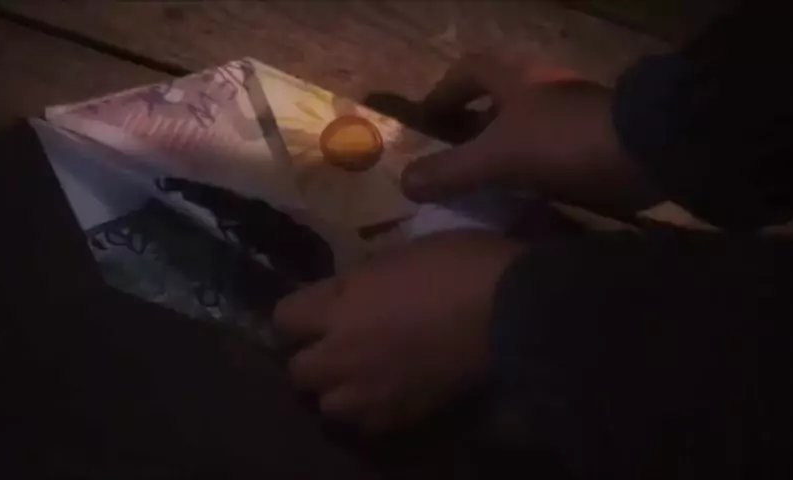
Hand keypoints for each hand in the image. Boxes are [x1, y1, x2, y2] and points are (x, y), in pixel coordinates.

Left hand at [274, 231, 520, 431]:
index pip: (284, 318)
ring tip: (360, 376)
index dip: (298, 314)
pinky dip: (371, 411)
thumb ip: (362, 280)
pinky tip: (390, 393)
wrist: (509, 312)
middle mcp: (343, 354)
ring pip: (328, 405)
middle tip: (336, 344)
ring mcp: (371, 391)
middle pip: (298, 370)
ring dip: (337, 390)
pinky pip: (368, 424)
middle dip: (311, 357)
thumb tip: (348, 291)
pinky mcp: (402, 415)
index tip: (317, 309)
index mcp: (339, 306)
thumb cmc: (457, 266)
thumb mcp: (400, 254)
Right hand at [402, 53, 654, 212]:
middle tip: (451, 158)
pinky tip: (520, 198)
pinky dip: (528, 170)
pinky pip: (547, 152)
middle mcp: (542, 89)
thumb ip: (450, 171)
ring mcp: (570, 115)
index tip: (426, 121)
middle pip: (496, 99)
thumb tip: (405, 183)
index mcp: (515, 79)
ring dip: (500, 151)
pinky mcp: (592, 141)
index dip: (443, 93)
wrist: (646, 153)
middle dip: (470, 126)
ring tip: (480, 185)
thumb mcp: (497, 158)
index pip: (468, 71)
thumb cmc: (562, 142)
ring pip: (523, 128)